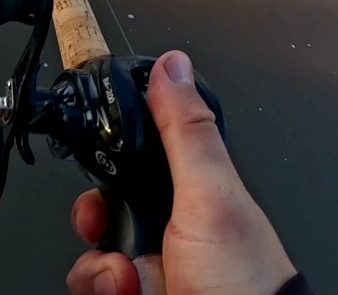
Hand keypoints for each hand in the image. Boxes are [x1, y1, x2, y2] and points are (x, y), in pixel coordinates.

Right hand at [66, 50, 297, 294]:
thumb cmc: (245, 283)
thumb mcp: (211, 195)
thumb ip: (185, 130)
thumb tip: (173, 65)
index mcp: (191, 194)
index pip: (134, 158)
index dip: (107, 159)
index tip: (96, 164)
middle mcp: (170, 230)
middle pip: (102, 204)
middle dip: (94, 217)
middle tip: (104, 225)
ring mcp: (151, 267)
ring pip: (91, 250)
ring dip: (100, 264)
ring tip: (130, 277)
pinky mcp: (133, 294)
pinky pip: (92, 285)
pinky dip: (102, 289)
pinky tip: (129, 293)